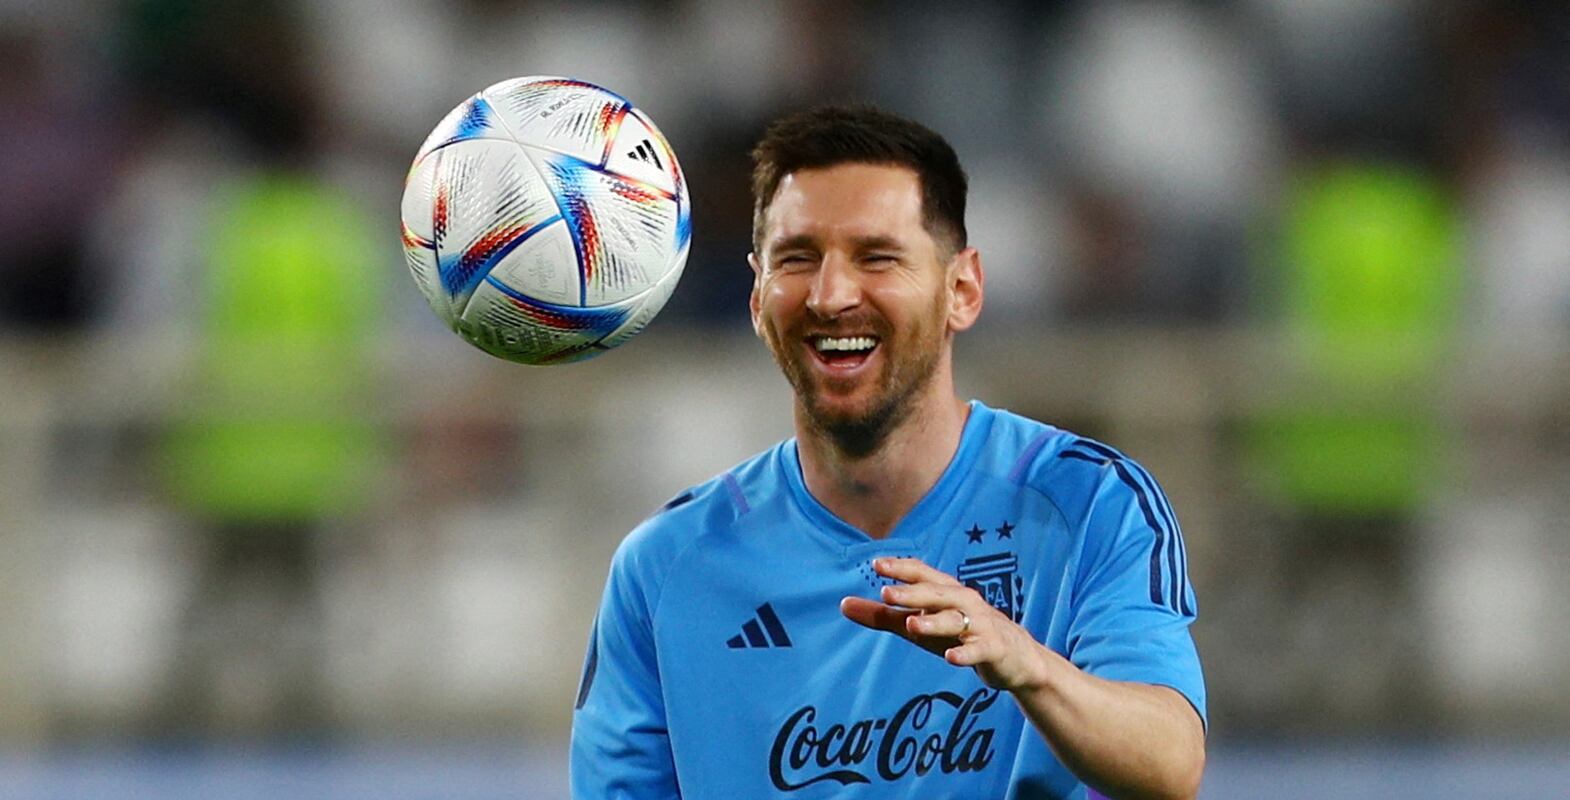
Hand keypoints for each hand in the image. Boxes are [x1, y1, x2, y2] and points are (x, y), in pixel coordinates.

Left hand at [840, 557, 1044, 691]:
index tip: (876, 564)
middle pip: (937, 593)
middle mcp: (964, 602)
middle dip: (913, 593)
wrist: (1014, 657)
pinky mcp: (993, 649)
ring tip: (911, 625)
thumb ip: (882, 616)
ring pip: (955, 620)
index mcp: (945, 592)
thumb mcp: (920, 625)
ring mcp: (981, 625)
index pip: (922, 574)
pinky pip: (979, 649)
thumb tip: (842, 605)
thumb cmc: (960, 633)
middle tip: (886, 593)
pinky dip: (966, 652)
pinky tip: (951, 657)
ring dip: (934, 622)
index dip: (901, 569)